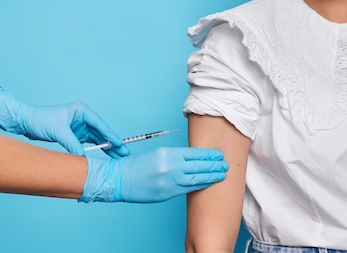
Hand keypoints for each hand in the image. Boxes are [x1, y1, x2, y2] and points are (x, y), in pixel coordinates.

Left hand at [0, 86, 127, 156]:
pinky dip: (97, 149)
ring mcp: (80, 126)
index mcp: (81, 111)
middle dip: (113, 142)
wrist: (26, 122)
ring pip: (98, 138)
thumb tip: (82, 156)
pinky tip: (106, 155)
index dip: (110, 134)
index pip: (99, 124)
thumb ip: (72, 143)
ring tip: (118, 156)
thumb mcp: (57, 131)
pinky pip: (90, 143)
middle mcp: (83, 118)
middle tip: (124, 152)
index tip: (119, 143)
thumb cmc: (40, 120)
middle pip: (101, 132)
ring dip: (107, 147)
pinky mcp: (76, 134)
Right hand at [79, 147, 228, 202]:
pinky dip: (200, 186)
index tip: (219, 155)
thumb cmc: (138, 165)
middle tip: (226, 165)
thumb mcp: (158, 153)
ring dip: (212, 176)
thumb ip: (176, 156)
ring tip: (222, 174)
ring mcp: (170, 181)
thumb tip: (193, 159)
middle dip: (215, 165)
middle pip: (199, 166)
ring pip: (197, 178)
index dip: (209, 155)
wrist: (120, 180)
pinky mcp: (168, 193)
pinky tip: (208, 183)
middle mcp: (171, 166)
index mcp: (169, 153)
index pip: (195, 153)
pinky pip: (188, 189)